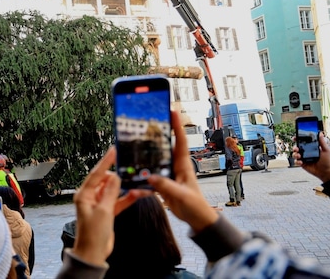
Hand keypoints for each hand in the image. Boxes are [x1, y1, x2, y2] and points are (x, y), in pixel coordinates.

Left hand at [71, 147, 140, 265]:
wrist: (94, 253)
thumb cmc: (94, 234)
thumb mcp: (104, 211)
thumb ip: (111, 192)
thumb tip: (116, 176)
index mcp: (84, 195)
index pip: (96, 174)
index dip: (106, 161)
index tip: (113, 150)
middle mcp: (90, 197)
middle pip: (106, 180)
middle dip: (118, 174)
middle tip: (129, 166)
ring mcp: (99, 204)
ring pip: (114, 190)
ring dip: (125, 187)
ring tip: (138, 180)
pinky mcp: (107, 212)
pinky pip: (119, 201)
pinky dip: (128, 198)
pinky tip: (139, 194)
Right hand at [146, 110, 218, 232]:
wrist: (196, 218)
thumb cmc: (195, 206)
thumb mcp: (182, 195)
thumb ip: (167, 186)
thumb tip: (151, 177)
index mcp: (183, 165)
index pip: (180, 141)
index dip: (176, 126)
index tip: (171, 111)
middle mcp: (175, 166)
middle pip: (167, 144)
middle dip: (159, 131)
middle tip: (149, 119)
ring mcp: (168, 173)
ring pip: (157, 157)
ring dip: (149, 149)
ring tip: (137, 138)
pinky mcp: (162, 182)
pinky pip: (151, 172)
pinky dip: (143, 168)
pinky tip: (134, 165)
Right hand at [293, 132, 329, 182]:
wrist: (326, 172)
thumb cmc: (327, 161)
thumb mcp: (326, 150)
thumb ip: (322, 142)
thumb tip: (320, 134)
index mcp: (312, 148)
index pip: (304, 142)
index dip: (299, 139)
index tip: (296, 137)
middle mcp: (307, 152)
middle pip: (297, 148)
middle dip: (295, 147)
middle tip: (296, 148)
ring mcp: (304, 158)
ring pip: (295, 154)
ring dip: (295, 154)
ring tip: (299, 155)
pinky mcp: (302, 164)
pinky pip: (296, 161)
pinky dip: (297, 161)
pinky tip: (301, 162)